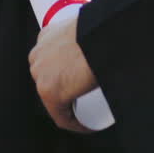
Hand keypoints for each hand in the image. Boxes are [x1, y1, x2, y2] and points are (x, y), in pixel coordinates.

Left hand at [29, 14, 96, 132]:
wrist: (106, 33)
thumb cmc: (107, 28)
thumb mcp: (93, 26)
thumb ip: (94, 31)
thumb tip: (116, 36)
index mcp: (46, 36)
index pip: (53, 60)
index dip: (67, 72)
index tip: (83, 79)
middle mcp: (37, 55)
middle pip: (52, 79)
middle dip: (68, 89)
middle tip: (90, 95)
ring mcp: (40, 75)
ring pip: (55, 98)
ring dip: (71, 104)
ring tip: (91, 110)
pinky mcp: (49, 92)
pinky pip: (61, 116)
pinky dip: (76, 123)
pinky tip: (88, 126)